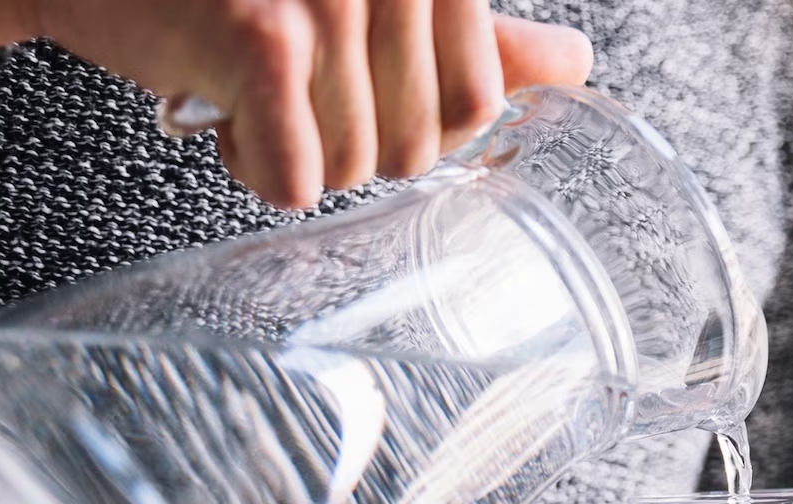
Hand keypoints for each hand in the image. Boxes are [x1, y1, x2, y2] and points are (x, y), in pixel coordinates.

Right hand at [0, 0, 593, 208]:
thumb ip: (475, 34)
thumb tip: (574, 65)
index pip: (477, 106)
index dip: (411, 127)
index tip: (349, 91)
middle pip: (413, 146)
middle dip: (343, 140)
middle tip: (283, 86)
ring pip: (353, 168)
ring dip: (290, 153)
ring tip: (244, 89)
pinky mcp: (265, 40)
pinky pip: (296, 181)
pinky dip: (251, 170)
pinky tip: (217, 113)